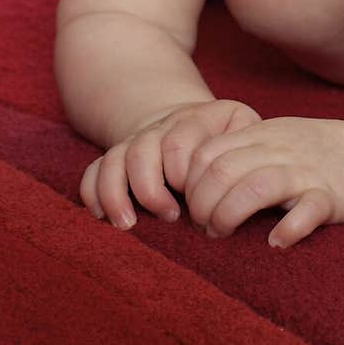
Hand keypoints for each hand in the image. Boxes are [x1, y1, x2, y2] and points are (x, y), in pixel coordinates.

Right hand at [80, 99, 261, 228]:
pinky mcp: (115, 159)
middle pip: (142, 150)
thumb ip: (249, 145)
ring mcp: (135, 142)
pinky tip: (103, 219)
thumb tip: (250, 182)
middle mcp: (161, 127)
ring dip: (117, 194)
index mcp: (196, 119)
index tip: (194, 202)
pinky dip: (93, 194)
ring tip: (129, 226)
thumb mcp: (245, 129)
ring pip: (113, 160)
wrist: (189, 119)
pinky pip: (93, 172)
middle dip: (151, 188)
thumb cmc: (227, 137)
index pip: (179, 142)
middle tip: (170, 217)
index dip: (182, 173)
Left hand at [184, 116, 343, 248]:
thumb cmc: (309, 151)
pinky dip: (287, 229)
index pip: (207, 155)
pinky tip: (275, 242)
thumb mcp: (271, 137)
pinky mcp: (330, 196)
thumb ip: (237, 150)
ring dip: (229, 215)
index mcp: (260, 135)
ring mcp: (305, 172)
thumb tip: (194, 182)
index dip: (191, 186)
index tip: (192, 209)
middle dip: (203, 206)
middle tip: (206, 229)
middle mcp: (278, 150)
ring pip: (255, 188)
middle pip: (223, 172)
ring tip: (224, 235)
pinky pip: (306, 211)